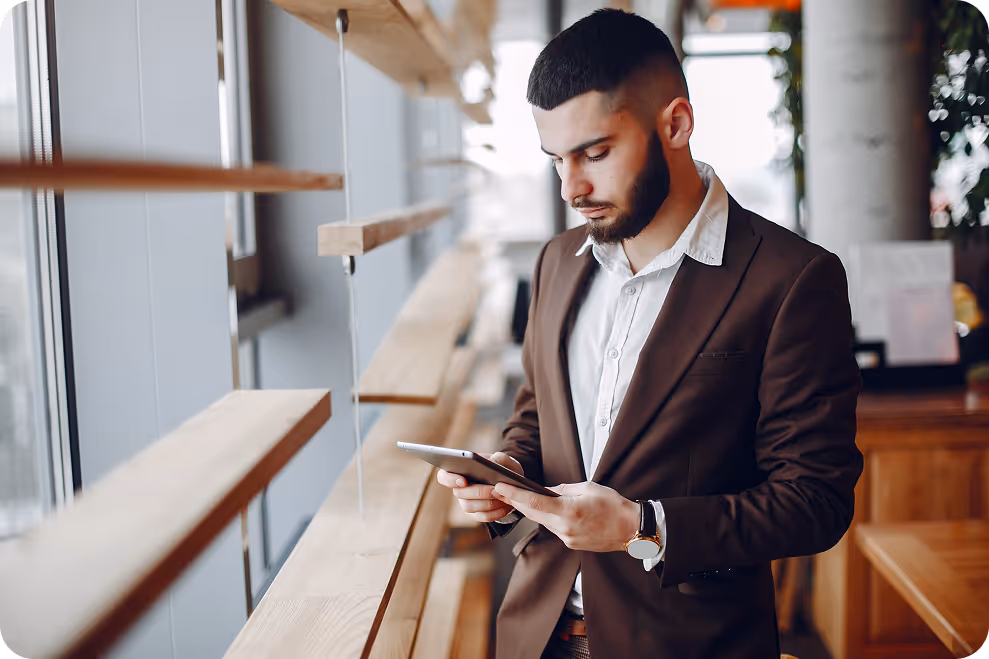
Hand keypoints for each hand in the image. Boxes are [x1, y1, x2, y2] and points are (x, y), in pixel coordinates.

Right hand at [436, 452, 523, 522]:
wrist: (512, 485)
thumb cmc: (504, 470)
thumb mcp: (506, 461)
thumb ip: (502, 457)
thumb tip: (494, 460)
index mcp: (460, 471)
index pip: (443, 476)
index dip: (449, 479)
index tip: (463, 481)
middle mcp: (459, 489)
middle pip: (459, 494)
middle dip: (478, 492)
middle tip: (495, 489)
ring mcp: (466, 502)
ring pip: (469, 507)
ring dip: (487, 503)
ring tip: (502, 497)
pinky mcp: (476, 514)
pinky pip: (482, 517)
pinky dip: (495, 512)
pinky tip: (506, 506)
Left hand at [492, 481, 639, 552]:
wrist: (632, 530)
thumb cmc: (614, 506)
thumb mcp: (588, 488)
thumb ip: (563, 489)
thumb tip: (545, 490)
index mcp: (569, 511)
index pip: (534, 503)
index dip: (514, 495)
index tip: (500, 487)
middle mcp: (565, 528)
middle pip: (533, 514)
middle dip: (516, 502)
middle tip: (501, 490)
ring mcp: (568, 538)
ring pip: (542, 522)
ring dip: (531, 510)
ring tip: (519, 497)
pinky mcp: (572, 544)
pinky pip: (554, 528)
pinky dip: (547, 518)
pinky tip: (545, 510)